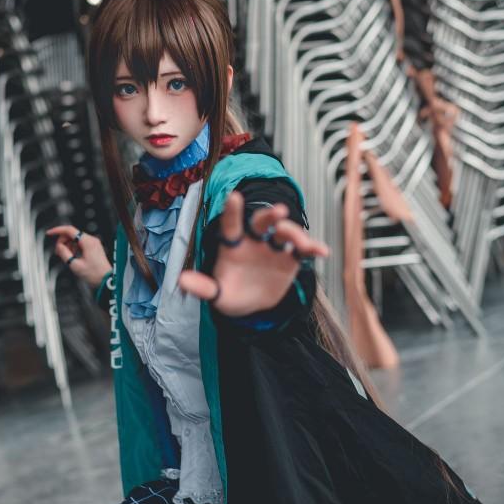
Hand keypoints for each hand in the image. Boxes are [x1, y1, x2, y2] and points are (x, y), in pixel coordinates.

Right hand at [47, 226, 111, 286]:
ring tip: (67, 257)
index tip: (49, 233)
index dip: (57, 231)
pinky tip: (73, 256)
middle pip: (72, 234)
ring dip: (68, 246)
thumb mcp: (75, 265)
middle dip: (63, 242)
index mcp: (87, 242)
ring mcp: (93, 243)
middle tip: (58, 252)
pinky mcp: (94, 247)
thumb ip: (64, 254)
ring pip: (75, 239)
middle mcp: (91, 240)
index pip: (69, 230)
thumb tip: (58, 246)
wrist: (106, 281)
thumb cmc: (94, 275)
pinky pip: (80, 243)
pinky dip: (74, 248)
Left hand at [178, 191, 328, 315]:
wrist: (253, 306)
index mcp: (233, 245)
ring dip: (294, 234)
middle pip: (262, 222)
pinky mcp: (290, 258)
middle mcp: (254, 241)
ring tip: (301, 245)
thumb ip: (202, 287)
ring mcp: (273, 248)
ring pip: (285, 233)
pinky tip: (322, 252)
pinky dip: (313, 248)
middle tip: (278, 212)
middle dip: (270, 215)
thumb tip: (181, 280)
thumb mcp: (216, 294)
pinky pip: (303, 250)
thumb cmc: (231, 295)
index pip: (231, 225)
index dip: (232, 212)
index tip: (233, 196)